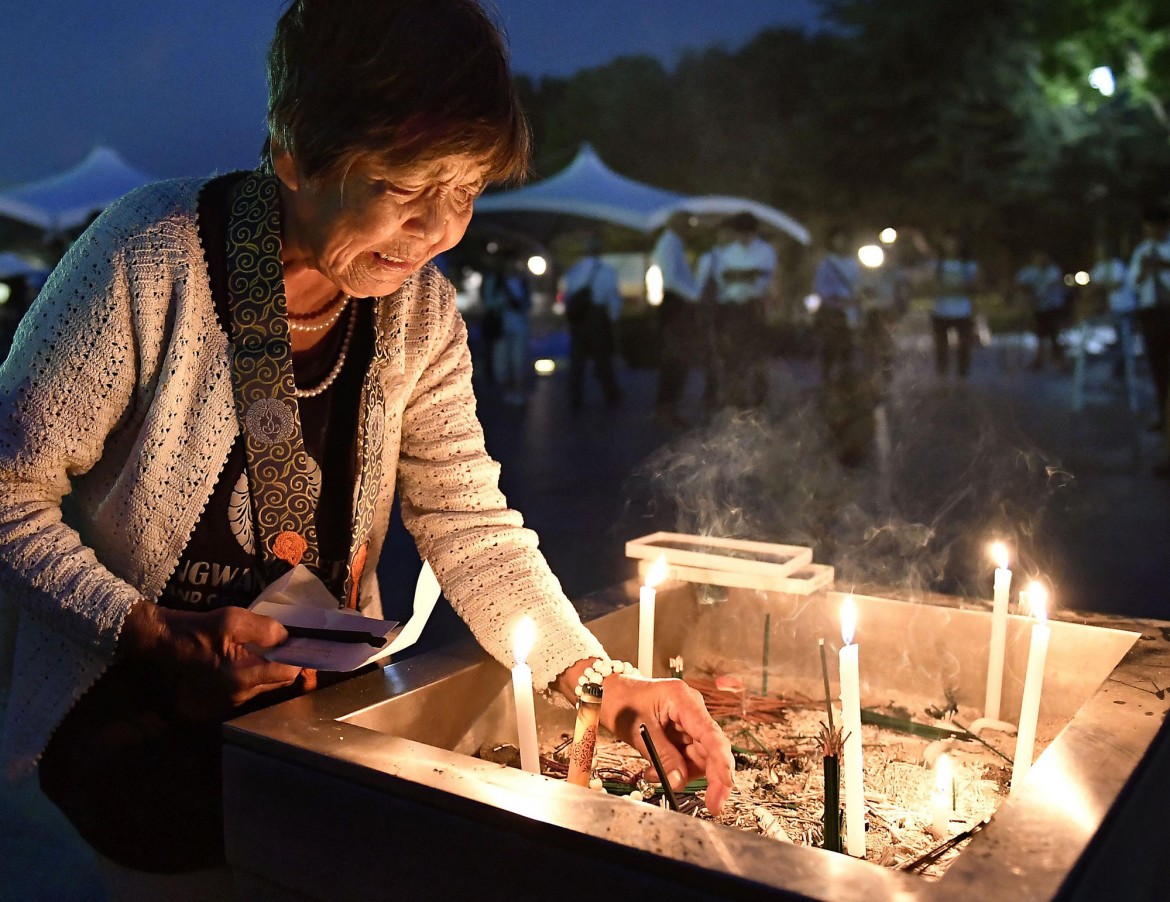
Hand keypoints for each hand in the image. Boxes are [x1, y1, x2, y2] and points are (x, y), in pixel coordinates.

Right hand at [120, 600, 302, 719]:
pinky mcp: (214, 711)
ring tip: (259, 659)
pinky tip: (241, 670)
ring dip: (266, 677)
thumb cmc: (195, 630)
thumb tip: (289, 638)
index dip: (298, 659)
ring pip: (262, 693)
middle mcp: (236, 698)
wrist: (157, 646)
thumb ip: (265, 628)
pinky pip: (244, 699)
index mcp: (242, 676)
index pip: (288, 673)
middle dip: (284, 668)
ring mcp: (225, 708)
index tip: (300, 647)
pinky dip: (249, 686)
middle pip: (278, 686)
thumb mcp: (231, 618)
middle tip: (282, 651)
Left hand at [599, 674, 735, 813]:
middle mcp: (692, 710)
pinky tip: (654, 770)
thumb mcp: (639, 730)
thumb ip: (662, 756)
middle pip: (712, 749)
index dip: (722, 762)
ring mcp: (689, 722)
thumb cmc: (622, 702)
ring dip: (683, 775)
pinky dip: (674, 770)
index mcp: (683, 700)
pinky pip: (687, 758)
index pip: (710, 734)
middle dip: (712, 779)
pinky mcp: (682, 733)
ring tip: (653, 774)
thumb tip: (679, 781)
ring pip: (701, 757)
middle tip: (713, 806)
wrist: (609, 692)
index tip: (725, 786)